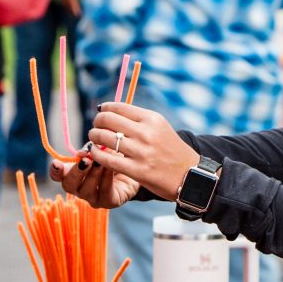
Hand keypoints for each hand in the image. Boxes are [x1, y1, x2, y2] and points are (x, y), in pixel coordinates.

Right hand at [50, 152, 141, 208]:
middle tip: (86, 160)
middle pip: (69, 185)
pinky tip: (111, 168)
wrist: (136, 168)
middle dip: (76, 172)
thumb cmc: (114, 157)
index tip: (56, 163)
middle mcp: (80, 188)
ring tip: (101, 162)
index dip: (54, 171)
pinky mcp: (109, 202)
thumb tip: (82, 153)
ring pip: (86, 190)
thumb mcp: (101, 149)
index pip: (58, 175)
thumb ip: (91, 150)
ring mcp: (93, 198)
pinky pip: (105, 192)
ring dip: (93, 174)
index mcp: (74, 174)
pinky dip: (107, 179)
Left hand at [85, 101, 200, 200]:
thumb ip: (138, 120)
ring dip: (94, 137)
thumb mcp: (160, 127)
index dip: (104, 110)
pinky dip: (97, 154)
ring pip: (104, 137)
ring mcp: (141, 152)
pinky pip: (107, 159)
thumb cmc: (171, 150)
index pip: (119, 107)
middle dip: (97, 122)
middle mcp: (146, 132)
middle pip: (108, 120)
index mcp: (152, 119)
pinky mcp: (137, 170)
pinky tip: (96, 154)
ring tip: (93, 140)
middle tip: (95, 127)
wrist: (189, 174)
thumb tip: (111, 111)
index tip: (100, 114)